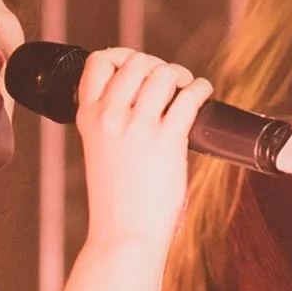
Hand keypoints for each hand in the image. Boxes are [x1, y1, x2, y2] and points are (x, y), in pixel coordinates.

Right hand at [73, 49, 211, 252]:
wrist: (123, 234)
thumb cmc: (115, 200)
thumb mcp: (99, 151)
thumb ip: (112, 122)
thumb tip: (145, 96)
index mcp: (88, 117)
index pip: (98, 62)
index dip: (121, 55)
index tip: (137, 65)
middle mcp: (110, 116)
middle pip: (136, 61)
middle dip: (157, 65)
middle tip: (170, 81)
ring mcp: (138, 127)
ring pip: (164, 73)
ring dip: (181, 76)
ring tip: (187, 87)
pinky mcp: (166, 140)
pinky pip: (189, 97)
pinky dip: (201, 89)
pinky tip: (203, 94)